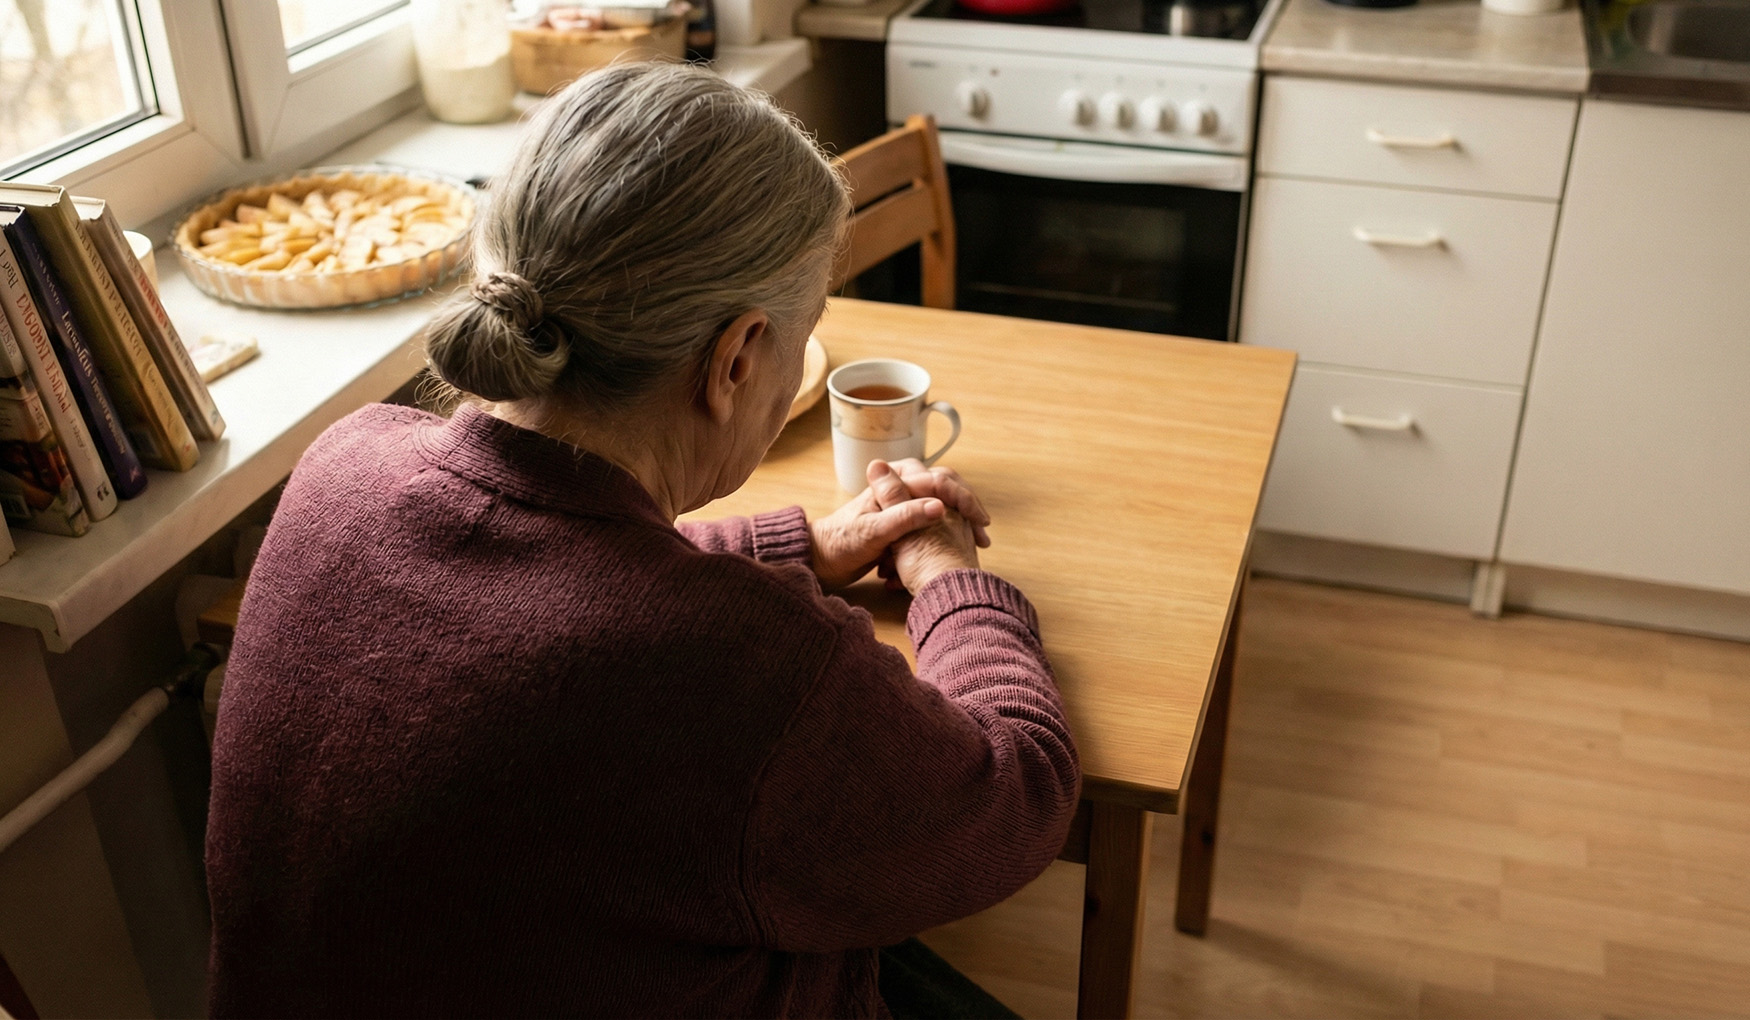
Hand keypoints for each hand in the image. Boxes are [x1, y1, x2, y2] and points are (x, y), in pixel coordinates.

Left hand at [807, 460, 990, 589]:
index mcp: (894, 482)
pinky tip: (957, 550)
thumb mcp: (874, 532)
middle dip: (966, 510)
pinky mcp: (902, 524)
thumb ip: (905, 516)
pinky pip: (933, 524)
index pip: (939, 482)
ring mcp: (902, 506)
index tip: (978, 522)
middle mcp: (901, 489)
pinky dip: (947, 535)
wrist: (821, 560)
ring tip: (976, 544)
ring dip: (959, 524)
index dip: (962, 500)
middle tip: (982, 533)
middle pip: (945, 491)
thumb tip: (940, 506)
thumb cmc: (841, 543)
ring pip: (942, 508)